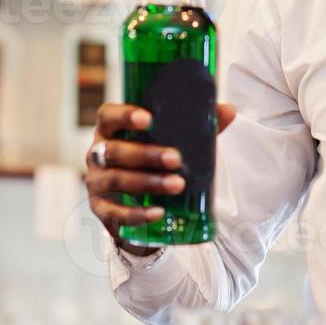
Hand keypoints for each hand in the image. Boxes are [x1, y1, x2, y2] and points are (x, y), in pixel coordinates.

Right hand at [85, 102, 237, 252]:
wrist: (137, 202)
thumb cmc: (151, 161)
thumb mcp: (169, 141)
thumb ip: (196, 126)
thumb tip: (229, 110)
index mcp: (111, 130)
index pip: (107, 115)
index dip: (123, 115)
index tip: (148, 117)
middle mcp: (97, 153)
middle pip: (114, 150)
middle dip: (145, 154)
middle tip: (176, 159)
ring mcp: (96, 181)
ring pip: (116, 180)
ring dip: (147, 182)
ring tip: (177, 185)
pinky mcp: (100, 209)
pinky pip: (114, 212)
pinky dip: (136, 213)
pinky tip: (157, 213)